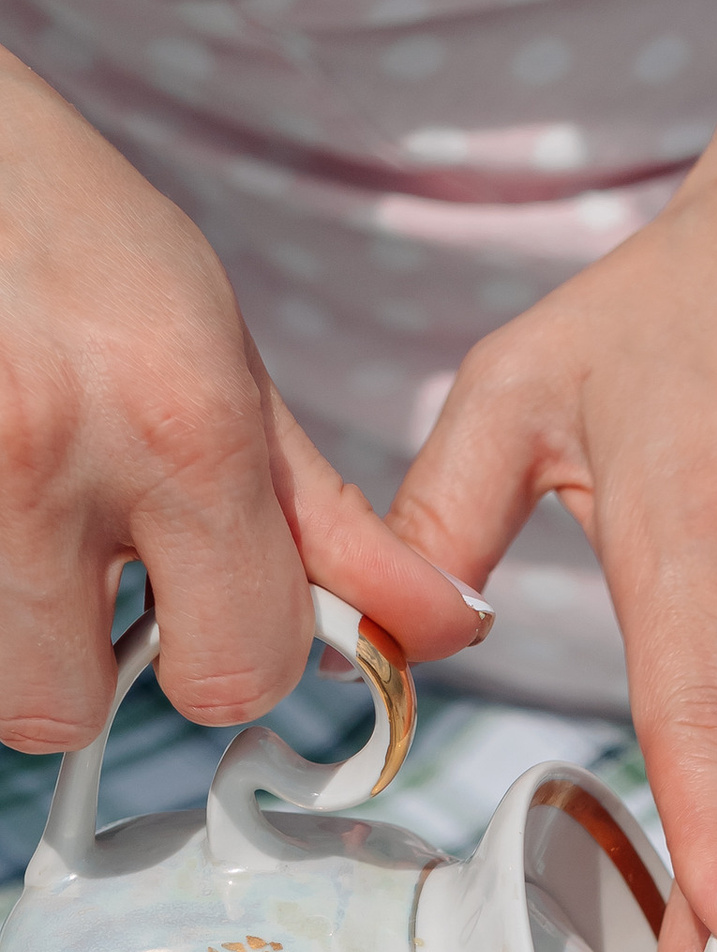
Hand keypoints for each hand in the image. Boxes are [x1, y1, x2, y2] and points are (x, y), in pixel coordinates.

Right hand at [0, 58, 488, 754]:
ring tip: (34, 529)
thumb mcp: (226, 360)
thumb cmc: (81, 241)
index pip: (234, 669)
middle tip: (93, 599)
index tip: (209, 626)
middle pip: (60, 710)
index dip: (230, 666)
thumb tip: (438, 624)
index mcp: (180, 426)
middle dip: (86, 677)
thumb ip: (324, 517)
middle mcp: (48, 454)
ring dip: (13, 632)